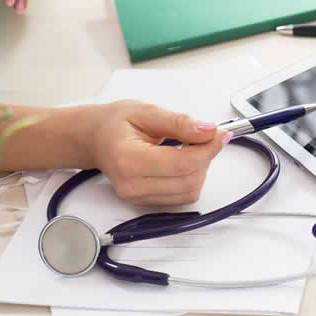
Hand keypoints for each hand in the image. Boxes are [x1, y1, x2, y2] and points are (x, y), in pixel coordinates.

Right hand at [84, 101, 231, 206]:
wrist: (96, 139)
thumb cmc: (115, 124)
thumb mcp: (147, 111)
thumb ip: (179, 122)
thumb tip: (208, 131)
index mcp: (128, 159)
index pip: (182, 163)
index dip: (208, 149)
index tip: (219, 134)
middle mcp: (132, 184)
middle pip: (189, 180)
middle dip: (205, 158)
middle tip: (203, 137)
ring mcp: (138, 197)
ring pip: (189, 192)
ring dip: (199, 170)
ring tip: (188, 148)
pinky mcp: (146, 203)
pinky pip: (182, 197)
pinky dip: (191, 179)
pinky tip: (181, 162)